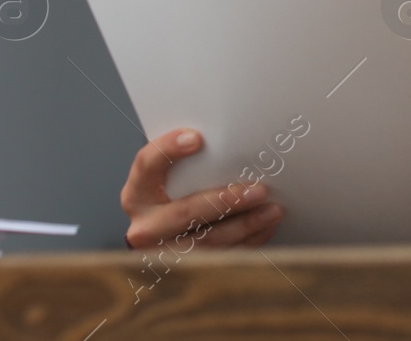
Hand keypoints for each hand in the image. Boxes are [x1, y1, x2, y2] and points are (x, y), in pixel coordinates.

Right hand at [121, 128, 283, 249]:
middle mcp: (145, 227)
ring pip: (207, 242)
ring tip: (272, 211)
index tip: (197, 138)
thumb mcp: (174, 177)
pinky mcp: (186, 271)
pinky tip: (266, 228)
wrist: (164, 238)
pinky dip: (247, 243)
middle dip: (225, 201)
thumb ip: (192, 163)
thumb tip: (234, 140)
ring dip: (245, 225)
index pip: (147, 165)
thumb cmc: (176, 195)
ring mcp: (164, 253)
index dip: (169, 150)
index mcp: (138, 193)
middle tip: (259, 190)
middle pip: (185, 213)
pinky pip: (220, 259)